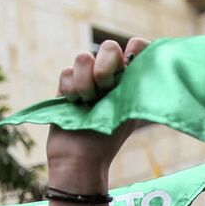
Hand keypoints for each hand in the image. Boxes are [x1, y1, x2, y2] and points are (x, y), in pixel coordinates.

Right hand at [45, 37, 149, 186]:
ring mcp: (86, 79)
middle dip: (106, 64)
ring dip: (86, 81)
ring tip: (88, 102)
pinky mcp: (67, 86)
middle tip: (106, 87)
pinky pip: (66, 73)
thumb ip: (134, 83)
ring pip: (83, 58)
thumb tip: (136, 59)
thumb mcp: (130, 110)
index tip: (132, 60)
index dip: (137, 47)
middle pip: (109, 47)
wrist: (81, 158)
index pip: (138, 48)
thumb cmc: (109, 138)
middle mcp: (109, 75)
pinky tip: (75, 105)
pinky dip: (71, 90)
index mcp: (130, 79)